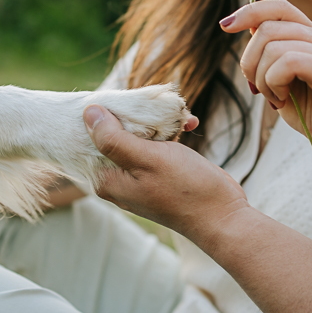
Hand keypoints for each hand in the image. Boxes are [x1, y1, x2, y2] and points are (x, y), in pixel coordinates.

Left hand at [83, 106, 248, 241]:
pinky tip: (188, 124)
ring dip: (158, 120)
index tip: (118, 97)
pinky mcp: (159, 168)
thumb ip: (114, 139)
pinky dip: (171, 130)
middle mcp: (119, 176)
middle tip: (154, 103)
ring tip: (179, 115)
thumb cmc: (185, 189)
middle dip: (134, 114)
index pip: (89, 138)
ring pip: (138, 133)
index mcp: (107, 179)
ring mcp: (140, 172)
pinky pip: (157, 141)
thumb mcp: (147, 159)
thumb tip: (88, 113)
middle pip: (113, 132)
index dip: (101, 114)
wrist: (223, 215)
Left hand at [220, 0, 311, 177]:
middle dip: (249, 60)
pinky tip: (282, 99)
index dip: (250, 11)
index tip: (226, 26)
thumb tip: (246, 25)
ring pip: (274, 47)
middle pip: (269, 28)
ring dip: (262, 77)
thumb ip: (269, 53)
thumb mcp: (282, 80)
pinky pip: (289, 62)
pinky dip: (274, 82)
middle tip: (256, 88)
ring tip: (274, 97)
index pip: (279, 7)